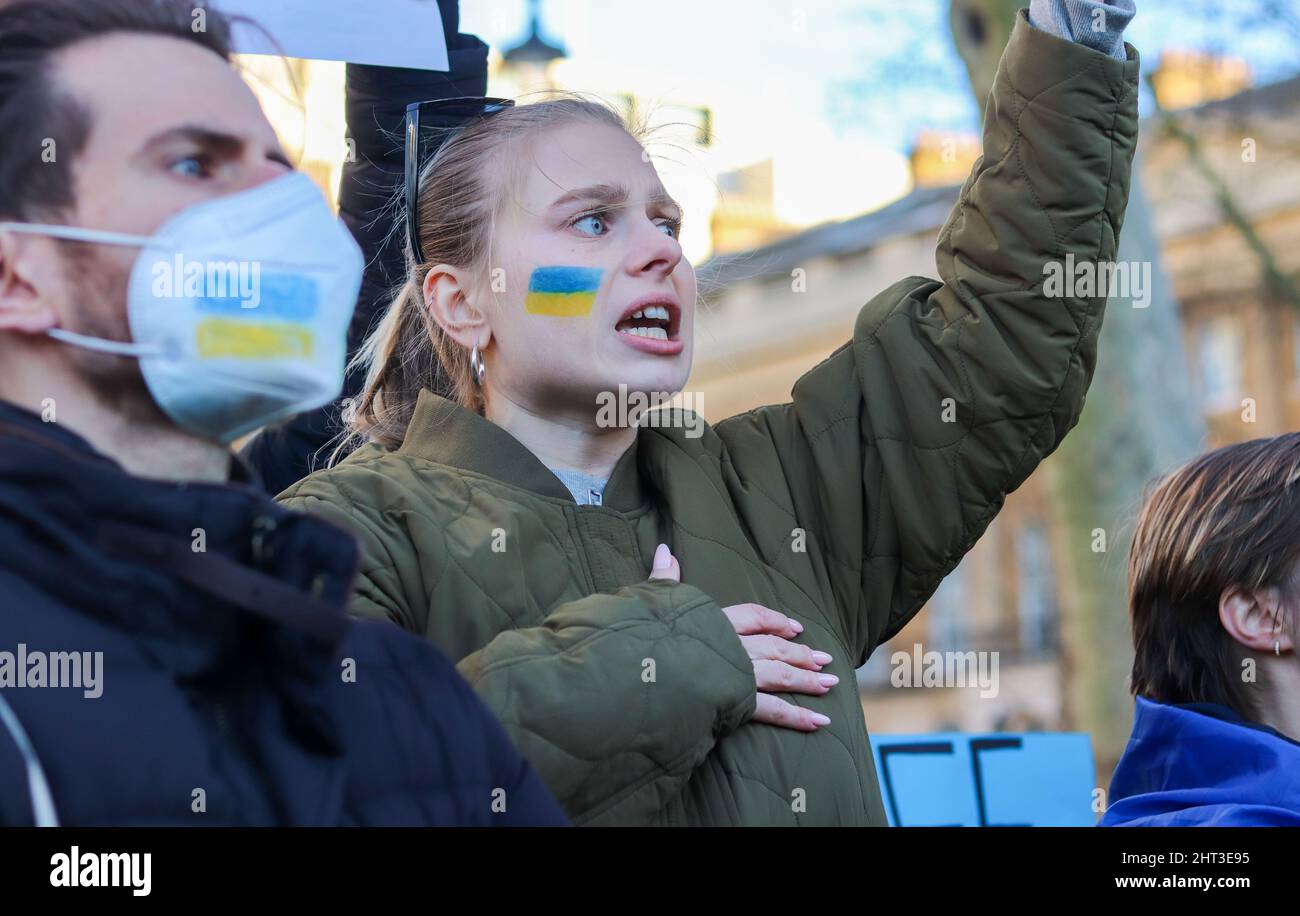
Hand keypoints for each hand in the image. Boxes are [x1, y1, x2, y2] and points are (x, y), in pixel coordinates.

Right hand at [649, 543, 834, 731]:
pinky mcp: (738, 703)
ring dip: (807, 680)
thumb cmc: (643, 639)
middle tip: (824, 660)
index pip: (753, 616)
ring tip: (831, 683)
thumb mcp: (652, 604)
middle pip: (774, 646)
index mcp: (714, 622)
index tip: (795, 626)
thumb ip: (664, 580)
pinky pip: (773, 711)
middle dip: (801, 653)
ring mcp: (739, 675)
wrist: (642, 673)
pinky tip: (819, 720)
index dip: (775, 620)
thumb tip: (664, 550)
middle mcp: (733, 646)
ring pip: (781, 675)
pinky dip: (798, 717)